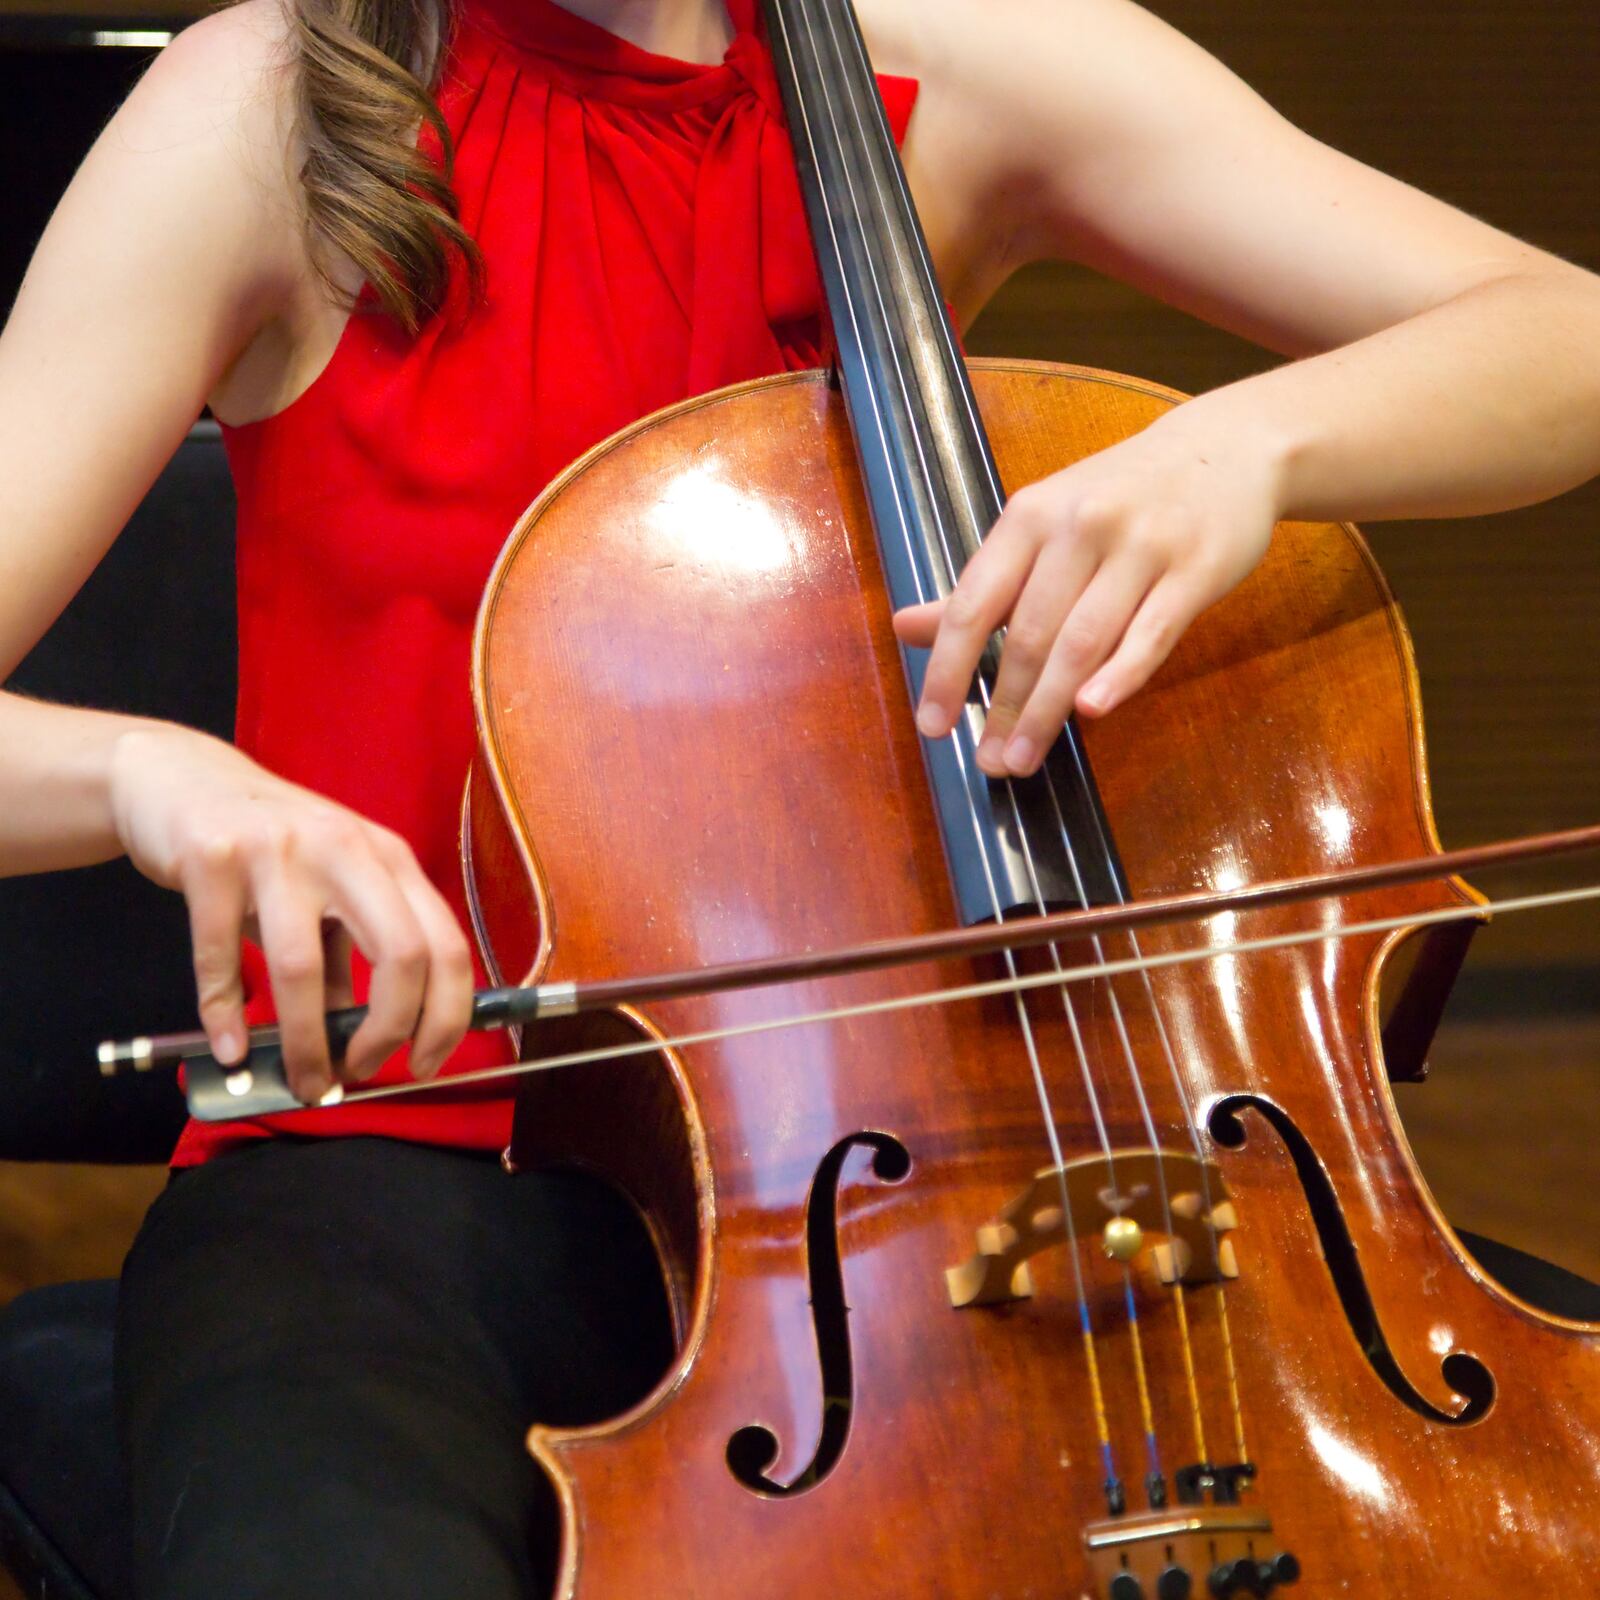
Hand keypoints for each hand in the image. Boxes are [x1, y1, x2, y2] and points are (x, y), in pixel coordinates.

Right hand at [108, 725, 474, 1103]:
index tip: (425, 1063)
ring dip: (304, 1042)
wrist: (181, 778)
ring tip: (301, 1080)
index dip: (446, 1015)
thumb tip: (357, 1041)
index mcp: (389, 857)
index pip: (446, 945)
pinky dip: (225, 1015)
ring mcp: (277, 849)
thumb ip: (346, 958)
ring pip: (301, 967)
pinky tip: (231, 1048)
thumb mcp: (326, 890)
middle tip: (361, 1072)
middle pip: (400, 954)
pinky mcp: (211, 857)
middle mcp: (345, 848)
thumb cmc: (268, 845)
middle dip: (388, 1032)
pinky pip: (219, 956)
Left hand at [892, 414, 1282, 776]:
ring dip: (1047, 709)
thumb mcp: (1042, 524)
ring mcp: (1141, 546)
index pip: (974, 603)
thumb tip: (904, 628)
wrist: (1227, 450)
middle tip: (990, 761)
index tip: (932, 726)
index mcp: (1031, 516)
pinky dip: (1119, 675)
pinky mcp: (1194, 570)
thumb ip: (982, 584)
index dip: (948, 670)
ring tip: (1024, 758)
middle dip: (1004, 706)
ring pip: (1083, 641)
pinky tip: (1090, 711)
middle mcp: (1080, 526)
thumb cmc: (1119, 497)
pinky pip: (1151, 634)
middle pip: (1029, 633)